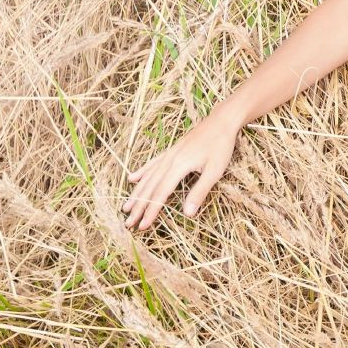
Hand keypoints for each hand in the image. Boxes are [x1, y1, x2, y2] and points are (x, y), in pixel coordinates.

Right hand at [122, 109, 241, 230]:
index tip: (142, 226)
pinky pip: (152, 163)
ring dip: (136, 193)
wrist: (221, 121)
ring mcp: (169, 154)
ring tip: (126, 207)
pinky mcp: (172, 150)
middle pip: (150, 187)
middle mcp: (169, 160)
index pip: (160, 194)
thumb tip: (187, 214)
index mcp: (178, 166)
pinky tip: (132, 178)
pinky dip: (141, 172)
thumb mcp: (214, 171)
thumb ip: (199, 192)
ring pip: (148, 176)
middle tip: (128, 223)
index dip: (151, 211)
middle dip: (139, 206)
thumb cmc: (220, 146)